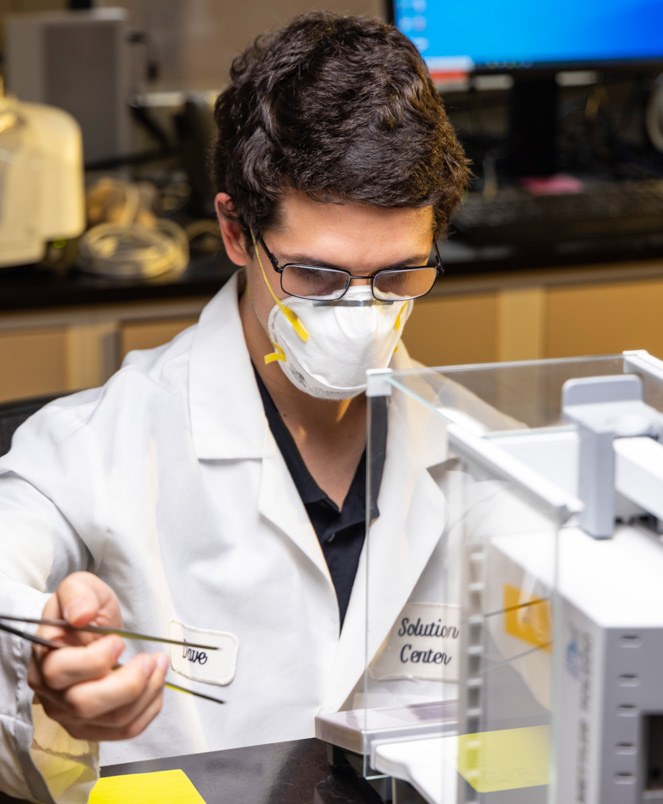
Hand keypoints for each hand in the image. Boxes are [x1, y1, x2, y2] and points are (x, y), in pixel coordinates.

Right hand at [28, 571, 168, 740]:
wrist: (89, 629)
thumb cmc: (84, 611)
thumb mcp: (80, 587)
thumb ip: (77, 594)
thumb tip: (80, 614)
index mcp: (44, 659)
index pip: (61, 672)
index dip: (96, 659)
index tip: (119, 640)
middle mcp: (54, 694)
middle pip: (86, 703)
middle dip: (129, 682)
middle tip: (149, 659)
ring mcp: (73, 715)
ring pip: (114, 719)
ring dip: (148, 692)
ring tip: (159, 665)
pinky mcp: (95, 727)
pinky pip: (127, 729)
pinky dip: (150, 708)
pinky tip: (156, 684)